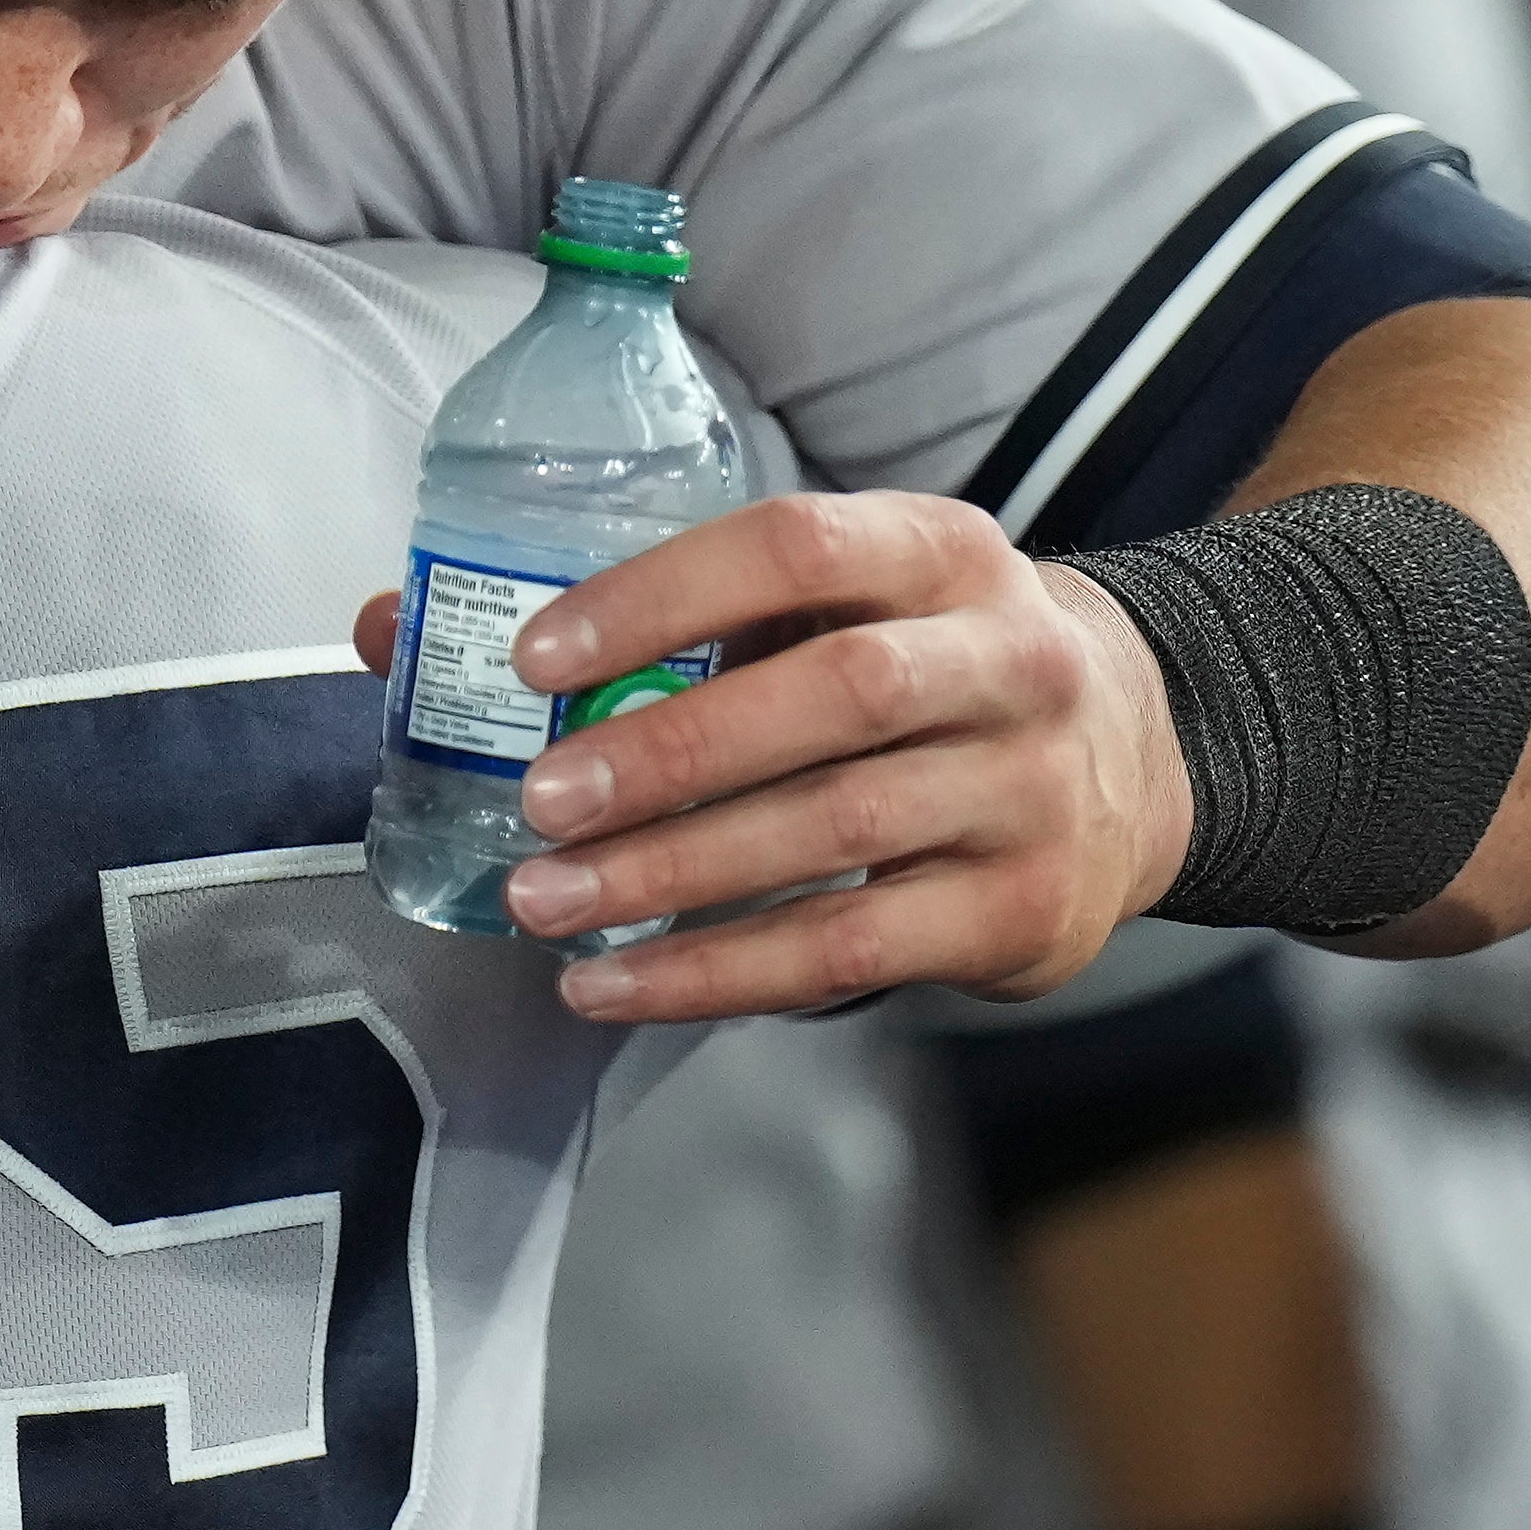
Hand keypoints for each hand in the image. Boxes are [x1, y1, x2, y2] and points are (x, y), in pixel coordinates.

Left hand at [350, 489, 1191, 1021]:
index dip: (660, 596)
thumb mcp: (829, 605)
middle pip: (828, 694)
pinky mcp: (1022, 910)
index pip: (793, 545)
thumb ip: (647, 617)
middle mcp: (1005, 658)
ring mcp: (1028, 788)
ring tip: (545, 904)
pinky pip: (853, 948)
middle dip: (666, 752)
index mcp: (938, 550)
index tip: (536, 656)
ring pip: (837, 833)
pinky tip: (616, 983)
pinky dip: (720, 973)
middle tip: (536, 803)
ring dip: (674, 876)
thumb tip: (391, 632)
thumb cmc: (921, 668)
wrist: (1139, 758)